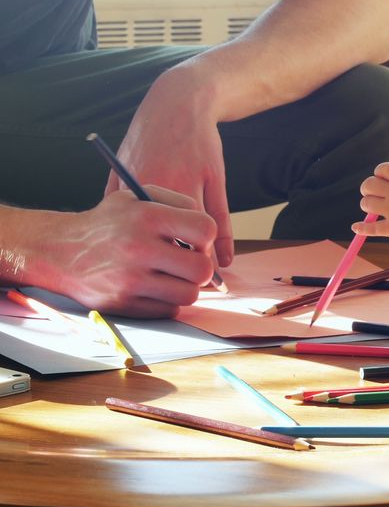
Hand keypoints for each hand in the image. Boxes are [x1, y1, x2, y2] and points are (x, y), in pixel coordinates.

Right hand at [53, 186, 217, 317]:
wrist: (60, 251)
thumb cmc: (108, 222)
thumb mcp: (137, 197)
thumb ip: (178, 203)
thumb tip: (210, 233)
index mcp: (147, 217)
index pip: (205, 230)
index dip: (207, 238)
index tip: (196, 241)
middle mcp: (139, 249)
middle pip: (202, 269)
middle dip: (201, 268)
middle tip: (188, 263)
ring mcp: (131, 280)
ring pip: (189, 295)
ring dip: (186, 287)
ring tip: (171, 276)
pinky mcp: (124, 304)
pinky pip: (169, 310)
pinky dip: (167, 301)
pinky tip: (154, 287)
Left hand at [103, 65, 234, 267]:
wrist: (180, 104)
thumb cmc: (150, 135)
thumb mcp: (124, 164)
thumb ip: (117, 197)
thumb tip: (106, 227)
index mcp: (135, 191)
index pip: (142, 238)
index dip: (150, 263)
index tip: (154, 282)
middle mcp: (160, 191)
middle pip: (170, 243)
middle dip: (179, 269)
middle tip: (185, 288)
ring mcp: (190, 186)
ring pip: (196, 236)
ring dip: (204, 260)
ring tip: (206, 280)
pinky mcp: (213, 181)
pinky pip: (219, 221)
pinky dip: (225, 244)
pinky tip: (226, 259)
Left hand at [353, 162, 388, 242]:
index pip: (385, 169)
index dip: (379, 172)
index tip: (381, 178)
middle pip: (369, 185)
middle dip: (368, 188)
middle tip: (372, 194)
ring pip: (367, 204)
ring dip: (367, 206)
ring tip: (372, 209)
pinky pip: (371, 228)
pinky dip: (362, 227)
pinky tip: (356, 227)